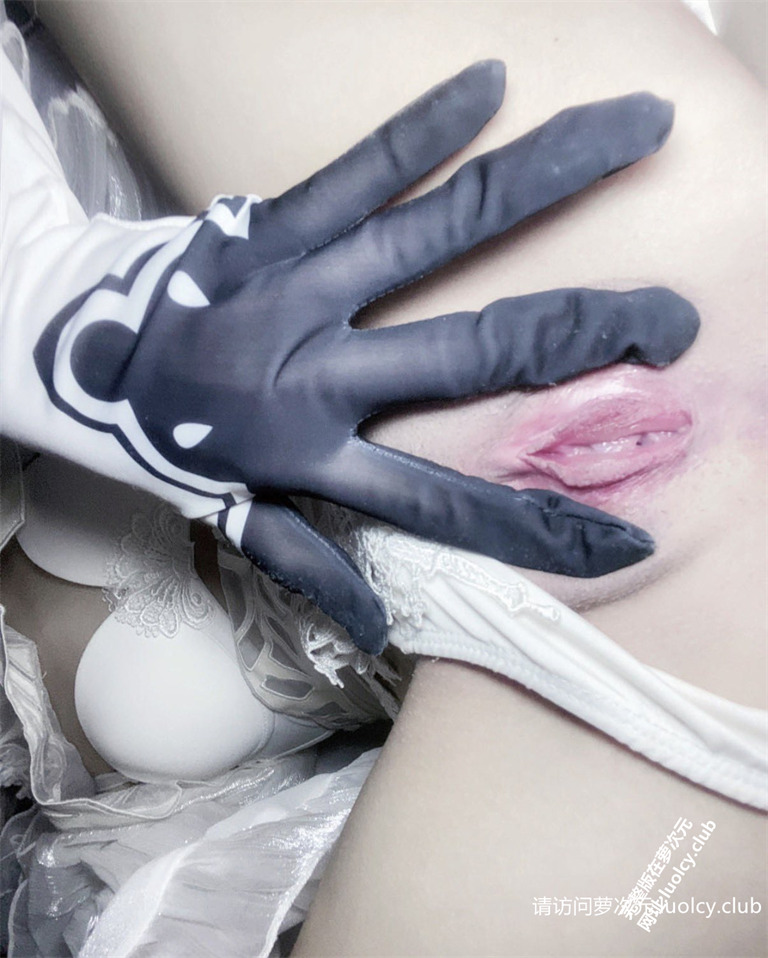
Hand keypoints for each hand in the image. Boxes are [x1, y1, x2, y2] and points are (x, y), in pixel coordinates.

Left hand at [35, 62, 697, 652]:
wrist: (62, 353)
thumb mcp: (227, 518)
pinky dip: (420, 131)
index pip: (448, 509)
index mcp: (314, 454)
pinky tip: (489, 83)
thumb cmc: (154, 440)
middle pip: (476, 351)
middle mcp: (322, 370)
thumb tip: (379, 633)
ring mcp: (300, 286)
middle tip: (674, 322)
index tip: (626, 543)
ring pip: (438, 234)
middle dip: (585, 334)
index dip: (540, 532)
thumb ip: (306, 564)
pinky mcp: (268, 225)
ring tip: (633, 128)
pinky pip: (354, 173)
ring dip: (544, 180)